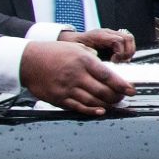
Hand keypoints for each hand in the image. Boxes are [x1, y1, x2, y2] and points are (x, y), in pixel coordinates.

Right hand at [19, 41, 135, 115]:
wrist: (27, 61)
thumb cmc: (52, 52)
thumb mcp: (74, 47)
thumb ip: (91, 57)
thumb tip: (105, 67)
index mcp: (83, 61)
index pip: (107, 75)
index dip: (121, 85)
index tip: (131, 90)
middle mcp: (76, 75)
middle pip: (103, 91)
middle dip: (116, 96)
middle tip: (123, 97)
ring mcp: (67, 88)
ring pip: (93, 101)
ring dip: (106, 104)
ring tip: (113, 104)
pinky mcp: (59, 98)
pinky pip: (78, 107)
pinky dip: (91, 111)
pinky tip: (100, 111)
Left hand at [59, 27, 135, 61]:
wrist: (71, 40)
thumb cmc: (73, 46)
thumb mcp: (79, 51)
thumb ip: (88, 54)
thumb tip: (97, 59)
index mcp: (99, 35)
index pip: (118, 40)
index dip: (120, 53)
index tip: (114, 62)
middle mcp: (108, 33)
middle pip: (127, 38)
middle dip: (127, 52)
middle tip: (120, 62)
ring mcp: (112, 35)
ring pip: (129, 39)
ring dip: (128, 51)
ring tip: (121, 61)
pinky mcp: (114, 39)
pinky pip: (126, 42)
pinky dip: (126, 51)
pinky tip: (119, 59)